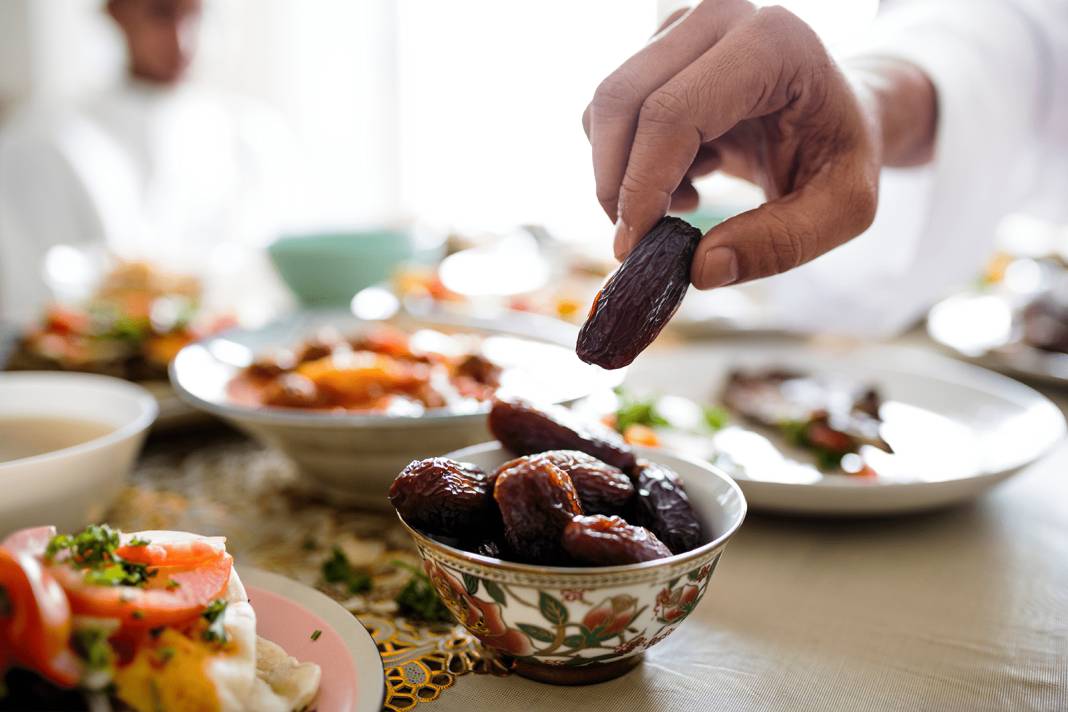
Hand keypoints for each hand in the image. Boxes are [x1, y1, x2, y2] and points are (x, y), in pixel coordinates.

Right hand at [582, 2, 933, 288]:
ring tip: (685, 200)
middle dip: (616, 183)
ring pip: (607, 107)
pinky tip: (683, 176)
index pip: (673, 113)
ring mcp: (685, 24)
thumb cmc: (843, 155)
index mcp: (773, 43)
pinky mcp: (660, 45)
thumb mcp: (843, 210)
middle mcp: (721, 16)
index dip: (643, 186)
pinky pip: (610, 111)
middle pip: (622, 101)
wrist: (840, 114)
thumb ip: (780, 243)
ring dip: (623, 173)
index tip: (636, 247)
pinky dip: (628, 159)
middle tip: (641, 240)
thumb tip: (699, 269)